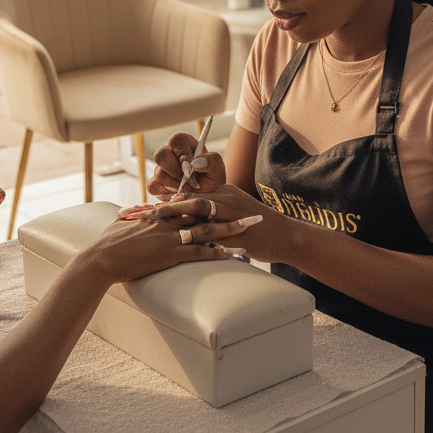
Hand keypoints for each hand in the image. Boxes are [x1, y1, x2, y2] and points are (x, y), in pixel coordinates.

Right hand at [89, 208, 257, 282]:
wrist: (101, 258)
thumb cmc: (107, 244)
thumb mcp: (124, 226)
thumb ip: (135, 220)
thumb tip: (132, 215)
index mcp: (161, 214)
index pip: (191, 205)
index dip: (211, 204)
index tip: (228, 203)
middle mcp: (169, 221)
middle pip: (206, 214)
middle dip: (230, 213)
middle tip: (252, 214)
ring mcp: (170, 237)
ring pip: (207, 231)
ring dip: (230, 231)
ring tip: (250, 230)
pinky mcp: (169, 253)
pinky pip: (198, 252)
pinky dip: (217, 252)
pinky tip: (232, 254)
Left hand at [146, 185, 287, 263]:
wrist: (285, 235)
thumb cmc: (258, 225)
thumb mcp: (236, 209)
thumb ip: (215, 209)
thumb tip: (191, 213)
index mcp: (225, 192)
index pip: (193, 192)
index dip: (171, 199)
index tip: (151, 206)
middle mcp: (227, 199)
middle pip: (192, 199)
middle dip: (167, 206)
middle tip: (146, 213)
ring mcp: (233, 215)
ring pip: (200, 212)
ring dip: (177, 218)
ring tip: (156, 224)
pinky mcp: (238, 231)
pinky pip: (214, 232)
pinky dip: (196, 236)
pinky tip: (181, 241)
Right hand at [148, 131, 226, 197]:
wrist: (207, 196)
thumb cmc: (211, 177)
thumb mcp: (217, 167)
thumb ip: (210, 160)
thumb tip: (194, 162)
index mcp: (184, 143)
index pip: (175, 140)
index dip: (181, 154)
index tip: (190, 168)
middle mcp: (170, 153)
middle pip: (160, 155)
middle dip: (175, 172)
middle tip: (188, 182)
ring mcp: (161, 168)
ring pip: (158, 173)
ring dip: (174, 184)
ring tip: (188, 189)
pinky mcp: (155, 183)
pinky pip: (153, 186)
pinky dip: (166, 193)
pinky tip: (178, 194)